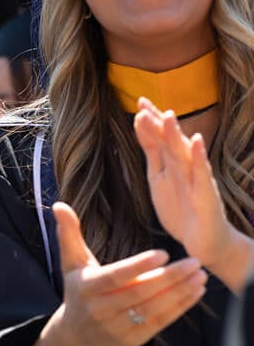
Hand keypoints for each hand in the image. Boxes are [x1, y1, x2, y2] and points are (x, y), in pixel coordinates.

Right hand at [44, 202, 206, 345]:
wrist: (76, 338)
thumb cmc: (78, 292)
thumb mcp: (71, 264)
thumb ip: (68, 234)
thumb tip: (59, 204)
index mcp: (86, 288)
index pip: (115, 276)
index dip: (139, 266)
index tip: (163, 254)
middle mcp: (100, 310)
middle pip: (139, 292)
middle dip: (170, 278)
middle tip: (194, 262)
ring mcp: (117, 327)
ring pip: (154, 308)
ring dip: (180, 292)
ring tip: (200, 275)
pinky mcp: (132, 340)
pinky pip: (160, 322)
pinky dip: (181, 307)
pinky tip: (196, 292)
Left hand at [135, 98, 253, 290]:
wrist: (205, 243)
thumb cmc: (183, 211)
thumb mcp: (160, 180)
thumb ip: (154, 156)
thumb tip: (142, 130)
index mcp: (172, 165)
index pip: (159, 140)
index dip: (150, 122)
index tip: (139, 102)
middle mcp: (185, 168)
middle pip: (170, 142)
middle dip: (158, 122)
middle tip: (145, 103)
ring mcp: (197, 180)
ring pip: (184, 154)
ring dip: (176, 135)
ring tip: (168, 115)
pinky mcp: (206, 195)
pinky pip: (202, 174)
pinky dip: (200, 157)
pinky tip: (197, 141)